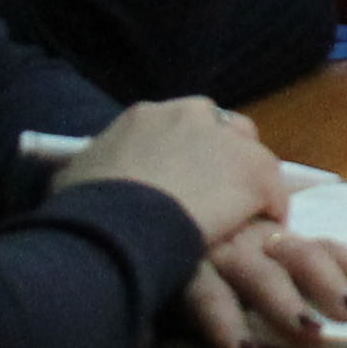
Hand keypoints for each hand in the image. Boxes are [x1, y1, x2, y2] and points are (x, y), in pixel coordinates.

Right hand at [48, 97, 288, 246]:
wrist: (119, 228)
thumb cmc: (87, 208)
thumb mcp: (73, 179)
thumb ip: (89, 170)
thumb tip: (83, 177)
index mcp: (145, 115)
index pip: (180, 124)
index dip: (186, 152)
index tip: (182, 178)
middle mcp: (191, 114)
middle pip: (224, 129)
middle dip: (223, 159)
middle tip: (215, 195)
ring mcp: (227, 141)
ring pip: (252, 156)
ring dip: (246, 183)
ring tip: (240, 216)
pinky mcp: (256, 171)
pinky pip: (274, 191)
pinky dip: (269, 210)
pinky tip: (261, 233)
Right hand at [181, 219, 346, 347]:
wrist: (135, 223)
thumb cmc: (195, 231)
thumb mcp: (239, 227)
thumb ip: (281, 234)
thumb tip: (335, 228)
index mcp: (267, 230)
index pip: (319, 243)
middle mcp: (248, 238)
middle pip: (301, 255)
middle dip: (329, 283)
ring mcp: (216, 252)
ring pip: (261, 276)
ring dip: (287, 306)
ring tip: (313, 335)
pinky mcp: (182, 272)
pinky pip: (208, 300)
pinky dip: (228, 329)